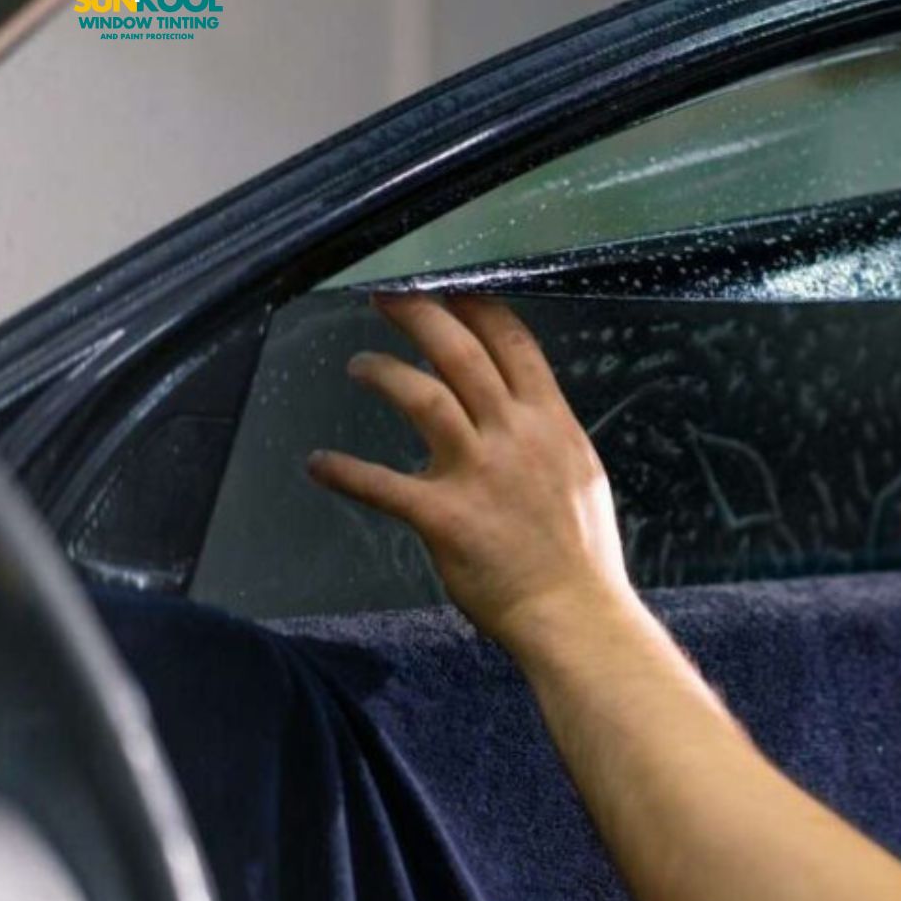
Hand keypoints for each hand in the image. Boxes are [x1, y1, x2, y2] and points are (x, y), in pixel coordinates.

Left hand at [306, 294, 633, 653]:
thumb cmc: (581, 554)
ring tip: (358, 365)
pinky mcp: (444, 517)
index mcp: (552, 423)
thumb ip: (549, 437)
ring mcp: (479, 473)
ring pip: (422, 398)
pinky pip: (382, 485)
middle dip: (420, 314)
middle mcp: (516, 436)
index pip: (513, 344)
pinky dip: (344, 472)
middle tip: (385, 297)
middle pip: (461, 353)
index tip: (450, 287)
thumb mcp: (581, 474)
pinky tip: (318, 464)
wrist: (575, 614)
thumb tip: (527, 413)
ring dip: (383, 373)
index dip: (477, 307)